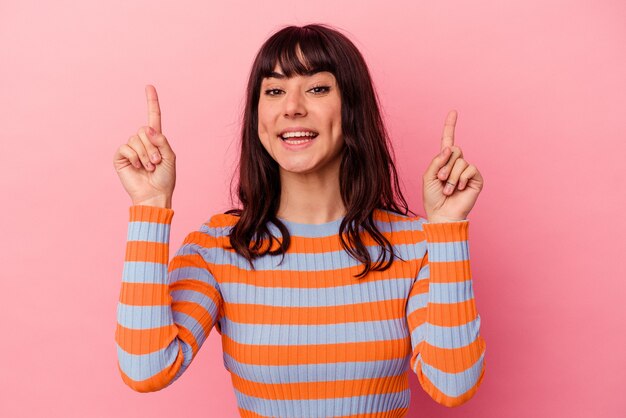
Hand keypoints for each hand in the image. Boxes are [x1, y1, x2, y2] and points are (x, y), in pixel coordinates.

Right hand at [113, 85, 175, 206]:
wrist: (154, 195)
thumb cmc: (165, 178)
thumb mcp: (170, 157)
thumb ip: (162, 140)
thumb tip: (146, 128)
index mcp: (156, 140)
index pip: (153, 117)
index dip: (151, 102)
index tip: (149, 86)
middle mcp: (142, 141)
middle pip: (143, 130)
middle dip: (152, 147)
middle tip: (156, 163)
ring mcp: (131, 149)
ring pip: (135, 139)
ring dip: (145, 155)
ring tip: (149, 168)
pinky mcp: (121, 157)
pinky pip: (126, 147)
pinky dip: (134, 157)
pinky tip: (138, 168)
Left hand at [422, 110, 483, 221]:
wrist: (442, 214)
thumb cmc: (433, 198)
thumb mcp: (428, 177)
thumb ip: (436, 161)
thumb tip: (450, 148)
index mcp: (444, 161)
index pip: (448, 140)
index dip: (450, 126)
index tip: (453, 112)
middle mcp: (457, 163)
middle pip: (455, 149)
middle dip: (445, 165)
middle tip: (440, 180)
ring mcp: (467, 171)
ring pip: (461, 161)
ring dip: (451, 176)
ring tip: (448, 189)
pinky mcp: (476, 179)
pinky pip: (470, 169)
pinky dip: (461, 179)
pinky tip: (459, 188)